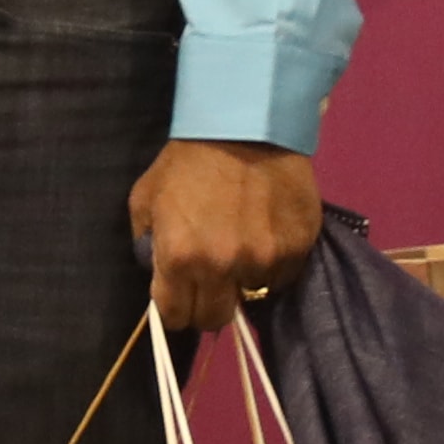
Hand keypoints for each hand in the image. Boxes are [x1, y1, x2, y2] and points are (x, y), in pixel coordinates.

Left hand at [133, 139, 319, 328]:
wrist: (245, 125)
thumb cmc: (188, 160)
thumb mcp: (146, 198)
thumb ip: (148, 242)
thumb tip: (158, 272)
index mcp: (179, 258)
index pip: (176, 317)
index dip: (175, 309)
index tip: (180, 297)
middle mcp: (222, 267)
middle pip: (215, 319)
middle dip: (208, 305)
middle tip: (210, 283)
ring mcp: (264, 260)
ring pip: (252, 296)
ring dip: (243, 280)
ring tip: (241, 248)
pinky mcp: (297, 248)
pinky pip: (282, 275)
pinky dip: (272, 264)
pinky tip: (265, 236)